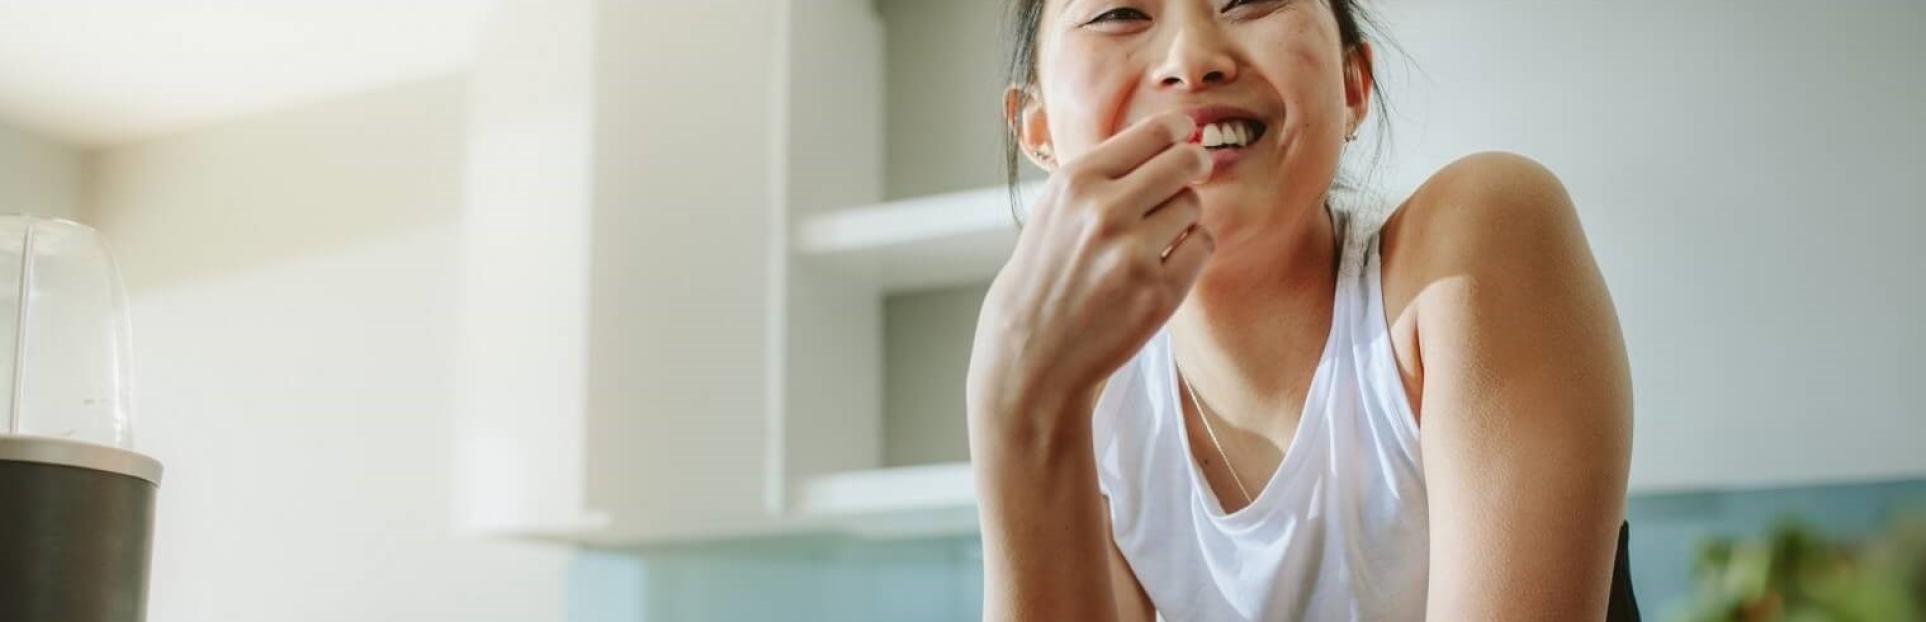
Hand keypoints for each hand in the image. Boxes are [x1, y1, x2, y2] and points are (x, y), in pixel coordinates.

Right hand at [968, 111, 1213, 431]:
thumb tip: (1175, 134)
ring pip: (1194, 205)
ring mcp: (1133, 253)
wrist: (1032, 350)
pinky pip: (1202, 246)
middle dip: (1193, 165)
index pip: (1153, 134)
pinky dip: (1190, 251)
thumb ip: (1107, 172)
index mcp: (1075, 182)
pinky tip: (1162, 263)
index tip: (1184, 134)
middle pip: (1186, 163)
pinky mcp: (1159, 292)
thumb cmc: (1047, 273)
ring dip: (1183, 216)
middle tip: (1191, 174)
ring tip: (1153, 237)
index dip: (1177, 132)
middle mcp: (1104, 211)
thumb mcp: (1057, 208)